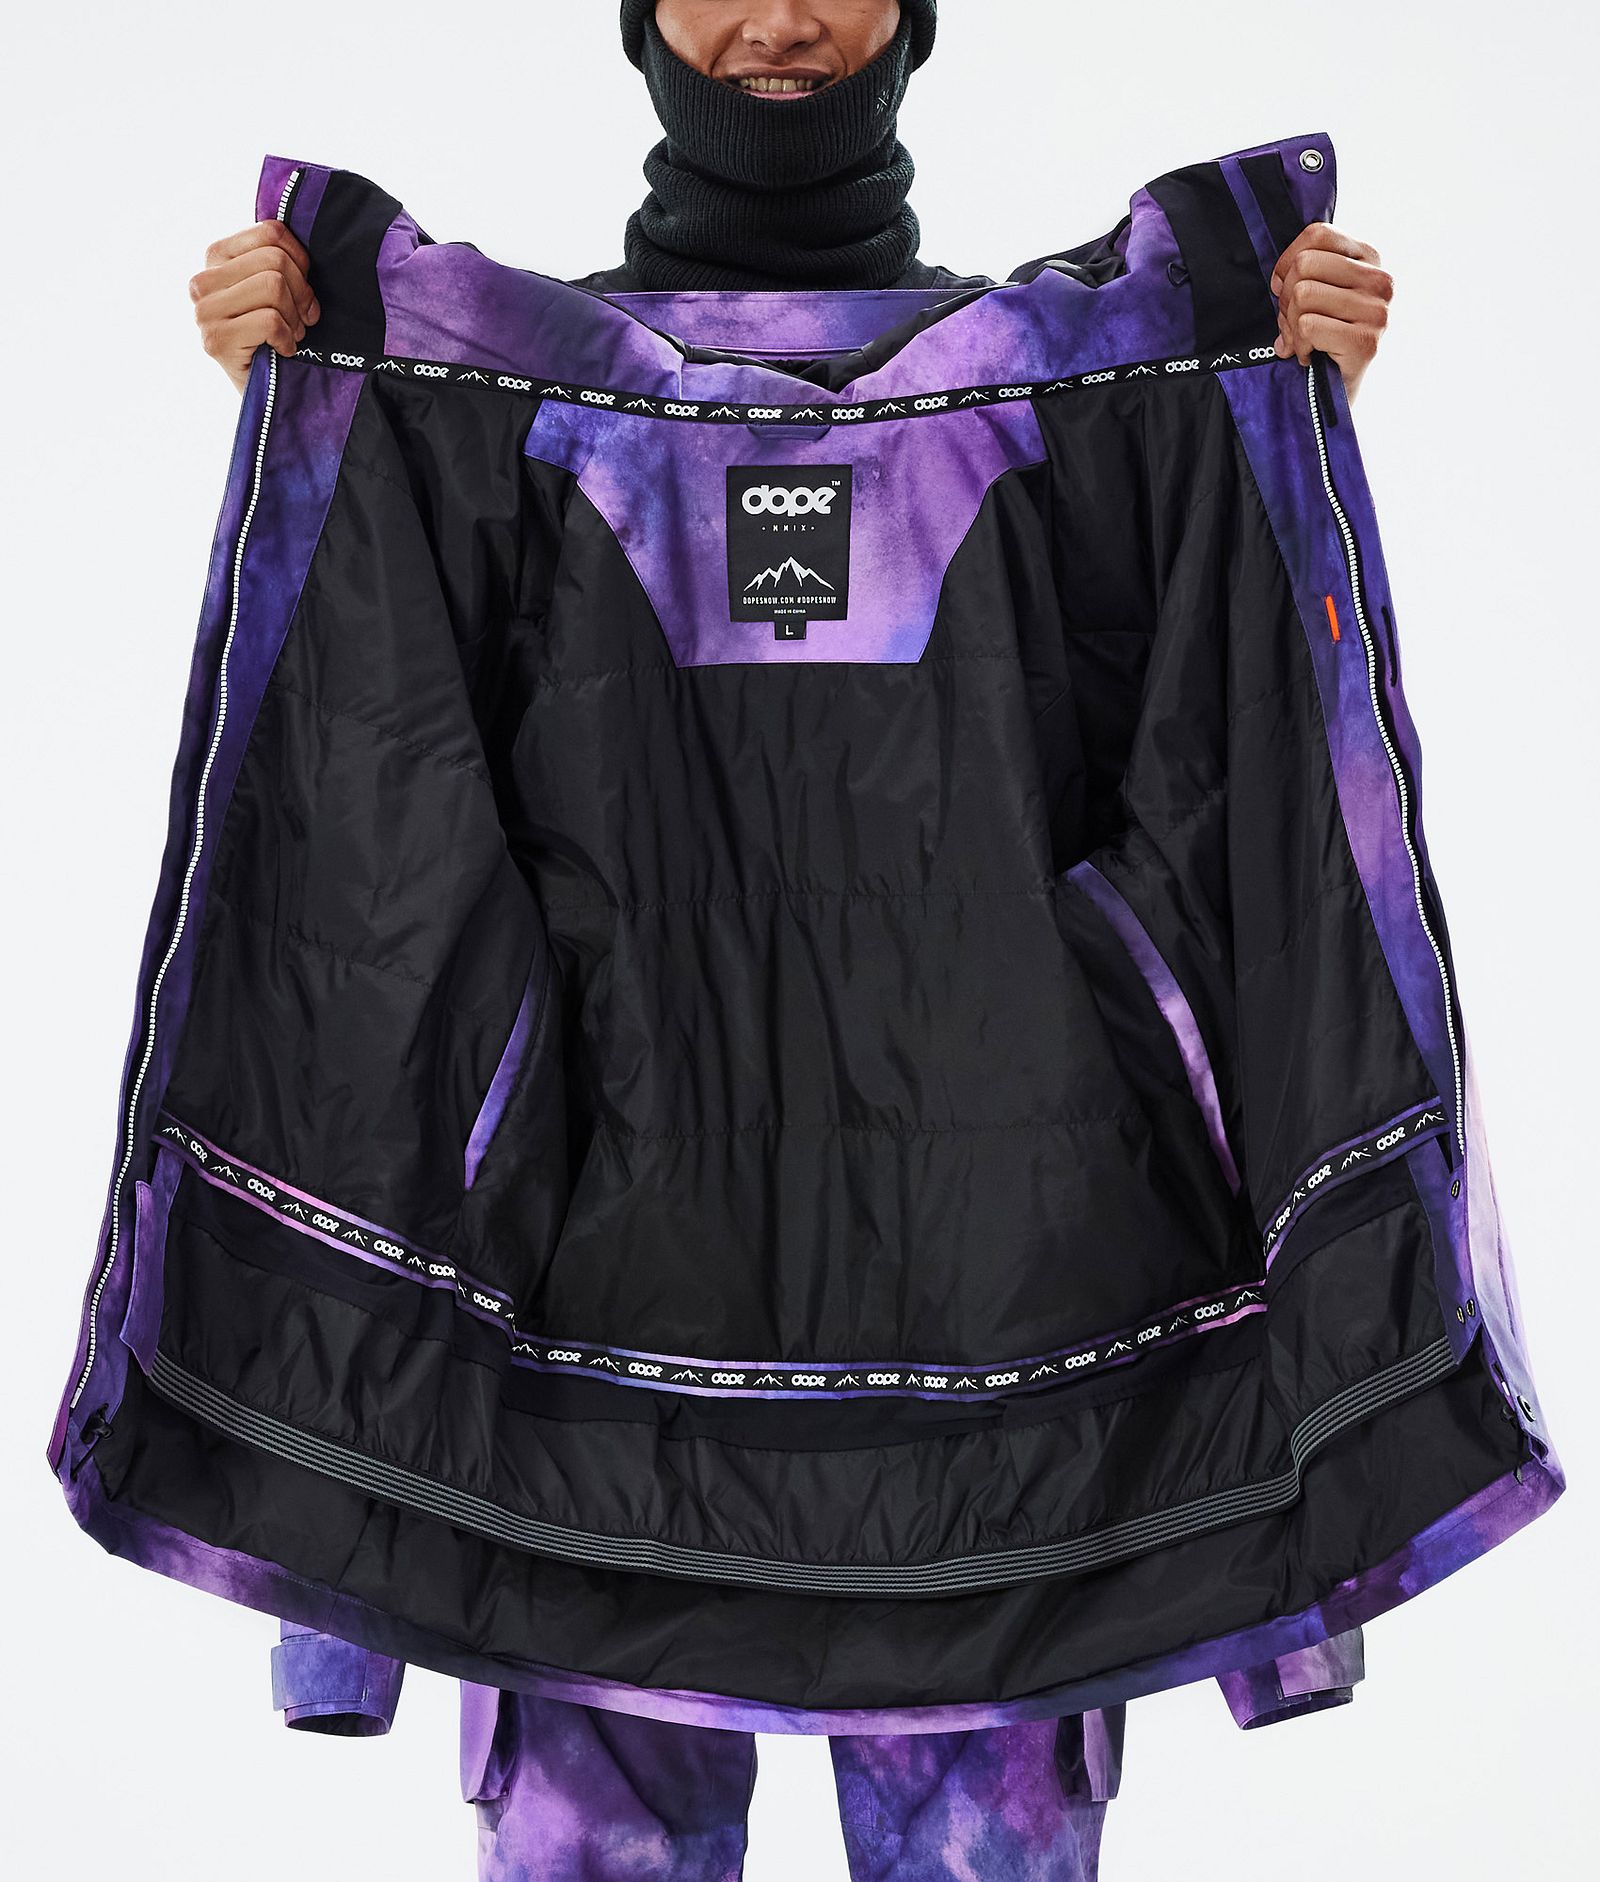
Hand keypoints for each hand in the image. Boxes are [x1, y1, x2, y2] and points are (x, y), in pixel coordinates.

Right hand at [190, 221, 319, 395]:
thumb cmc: (277, 337)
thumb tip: (305, 237)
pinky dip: (288, 339)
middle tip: (302, 319)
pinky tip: (283, 351)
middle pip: (275, 260)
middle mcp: (202, 280)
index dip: (301, 262)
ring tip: (291, 335)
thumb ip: (278, 259)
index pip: (272, 232)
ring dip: (295, 318)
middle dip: (302, 294)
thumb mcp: (275, 288)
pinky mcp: (215, 340)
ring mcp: (204, 311)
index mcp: (216, 256)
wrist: (267, 394)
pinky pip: (270, 320)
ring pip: (273, 286)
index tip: (303, 289)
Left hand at [1270, 223, 1392, 403]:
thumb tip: (1277, 278)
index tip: (1283, 289)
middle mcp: (1380, 280)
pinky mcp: (1365, 341)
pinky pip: (1308, 326)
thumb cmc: (1323, 337)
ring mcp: (1376, 311)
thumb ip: (1306, 270)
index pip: (1317, 234)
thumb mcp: (1318, 292)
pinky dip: (1299, 345)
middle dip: (1285, 298)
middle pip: (1305, 265)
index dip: (1287, 262)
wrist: (1337, 391)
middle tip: (1292, 324)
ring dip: (1290, 325)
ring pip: (1303, 295)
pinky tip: (1310, 356)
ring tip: (1302, 341)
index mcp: (1370, 258)